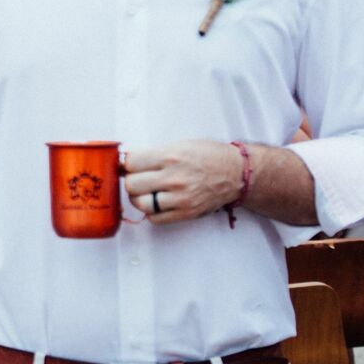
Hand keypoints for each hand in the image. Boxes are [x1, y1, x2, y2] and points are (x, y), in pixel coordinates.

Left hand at [122, 140, 246, 225]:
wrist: (237, 173)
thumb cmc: (208, 156)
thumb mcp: (179, 145)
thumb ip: (153, 154)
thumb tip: (126, 163)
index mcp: (171, 156)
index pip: (131, 163)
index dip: (129, 164)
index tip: (133, 166)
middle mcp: (174, 178)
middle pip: (132, 185)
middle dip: (133, 181)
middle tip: (141, 179)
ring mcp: (181, 198)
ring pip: (141, 204)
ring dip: (140, 198)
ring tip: (149, 192)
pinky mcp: (187, 213)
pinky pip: (155, 218)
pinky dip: (152, 212)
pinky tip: (159, 203)